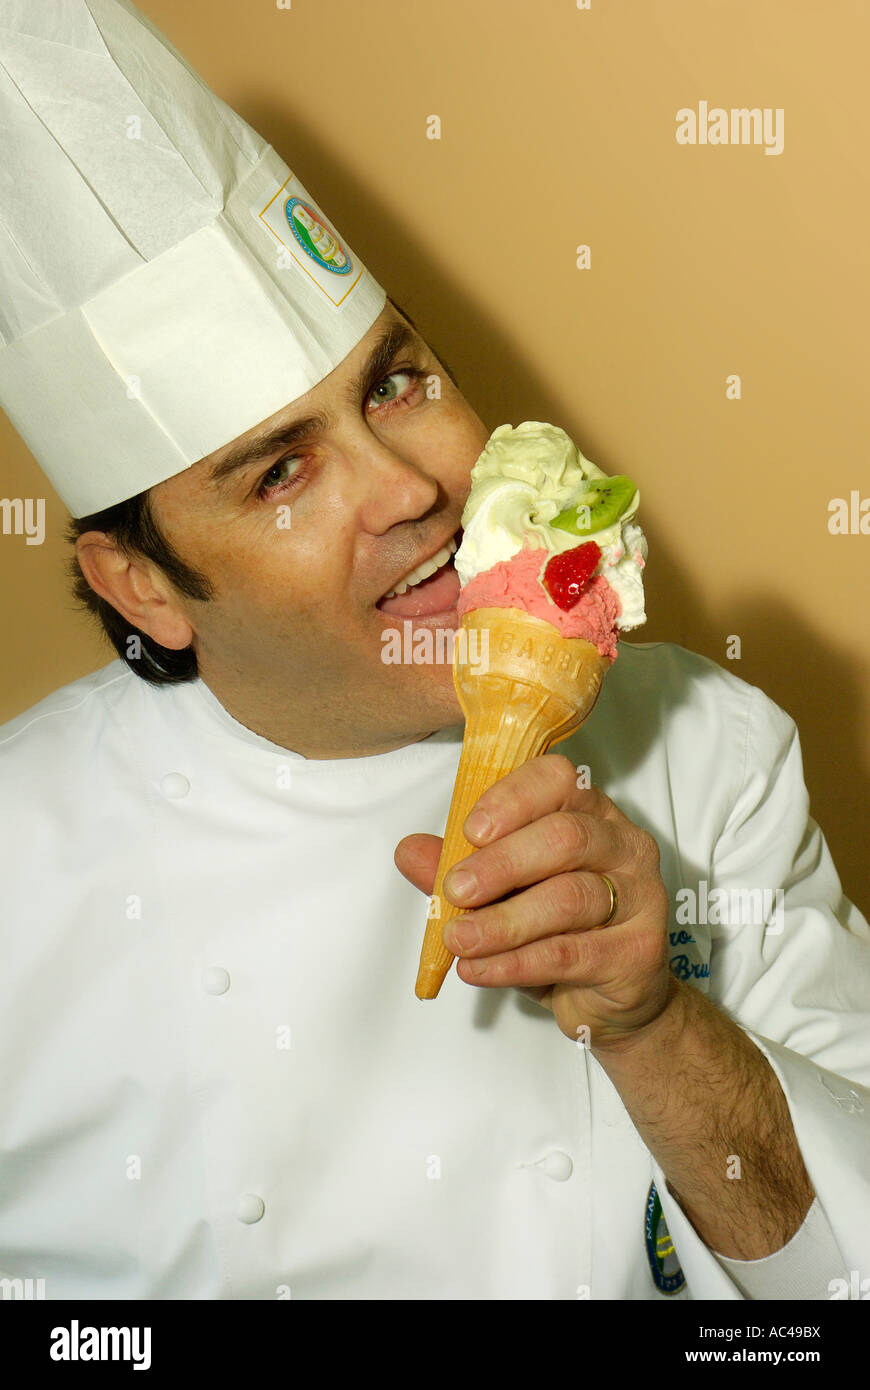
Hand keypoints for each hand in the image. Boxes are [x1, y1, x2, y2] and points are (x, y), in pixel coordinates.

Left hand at [395, 754, 675, 1046]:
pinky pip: (571, 953)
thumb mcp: (501, 894)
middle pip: (566, 837)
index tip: (470, 831)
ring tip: (459, 939)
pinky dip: (516, 963)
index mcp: (590, 813)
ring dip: (504, 921)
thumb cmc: (557, 931)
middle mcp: (623, 845)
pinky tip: (480, 969)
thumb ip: (459, 867)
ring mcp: (641, 897)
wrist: (611, 1002)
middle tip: (456, 891)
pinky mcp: (639, 951)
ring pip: (569, 898)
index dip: (512, 799)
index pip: (559, 780)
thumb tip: (409, 851)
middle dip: (502, 863)